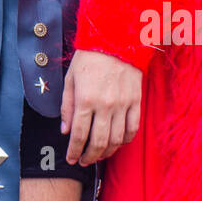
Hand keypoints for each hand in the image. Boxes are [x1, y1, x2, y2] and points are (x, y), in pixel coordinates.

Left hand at [61, 49, 141, 166]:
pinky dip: (125, 141)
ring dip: (107, 152)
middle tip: (83, 161)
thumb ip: (67, 106)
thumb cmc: (90, 57)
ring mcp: (123, 105)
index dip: (74, 151)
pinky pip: (132, 128)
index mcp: (85, 99)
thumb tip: (65, 130)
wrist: (116, 39)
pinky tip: (118, 143)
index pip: (79, 135)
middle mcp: (105, 105)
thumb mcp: (70, 78)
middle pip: (98, 142)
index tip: (71, 158)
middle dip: (89, 157)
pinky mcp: (136, 101)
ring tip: (99, 155)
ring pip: (117, 140)